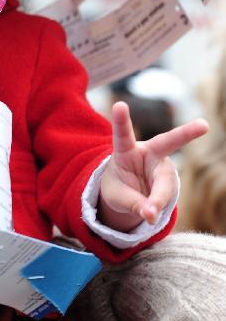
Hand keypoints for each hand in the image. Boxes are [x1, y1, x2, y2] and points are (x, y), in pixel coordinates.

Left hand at [98, 101, 207, 230]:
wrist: (128, 194)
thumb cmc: (118, 188)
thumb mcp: (116, 197)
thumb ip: (132, 203)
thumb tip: (151, 215)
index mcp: (126, 150)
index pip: (123, 135)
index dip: (121, 120)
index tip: (119, 104)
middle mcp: (148, 153)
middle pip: (168, 142)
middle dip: (186, 133)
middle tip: (204, 125)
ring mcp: (163, 166)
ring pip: (165, 182)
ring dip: (158, 198)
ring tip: (149, 214)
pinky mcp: (170, 180)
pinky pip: (166, 195)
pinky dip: (158, 206)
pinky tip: (150, 214)